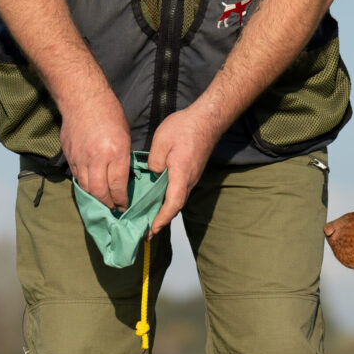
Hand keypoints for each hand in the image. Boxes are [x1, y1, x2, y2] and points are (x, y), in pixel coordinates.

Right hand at [60, 86, 130, 209]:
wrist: (82, 98)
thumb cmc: (109, 114)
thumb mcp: (125, 136)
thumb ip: (122, 158)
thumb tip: (122, 178)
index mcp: (115, 152)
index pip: (117, 185)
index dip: (120, 199)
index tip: (124, 206)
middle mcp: (96, 158)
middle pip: (99, 191)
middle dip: (107, 203)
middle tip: (112, 209)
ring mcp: (80, 157)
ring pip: (85, 186)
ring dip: (94, 197)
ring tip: (102, 202)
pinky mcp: (69, 154)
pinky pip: (76, 175)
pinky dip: (83, 184)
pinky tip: (90, 187)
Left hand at [147, 105, 220, 233]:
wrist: (207, 119)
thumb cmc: (185, 128)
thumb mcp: (162, 142)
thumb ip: (154, 162)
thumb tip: (152, 174)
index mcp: (181, 175)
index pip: (172, 204)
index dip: (162, 219)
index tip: (151, 230)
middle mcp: (189, 180)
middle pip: (175, 206)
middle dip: (161, 221)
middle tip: (146, 233)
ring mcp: (192, 177)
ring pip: (177, 199)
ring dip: (164, 211)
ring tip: (148, 220)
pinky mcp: (191, 172)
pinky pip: (178, 191)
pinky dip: (168, 200)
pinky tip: (157, 200)